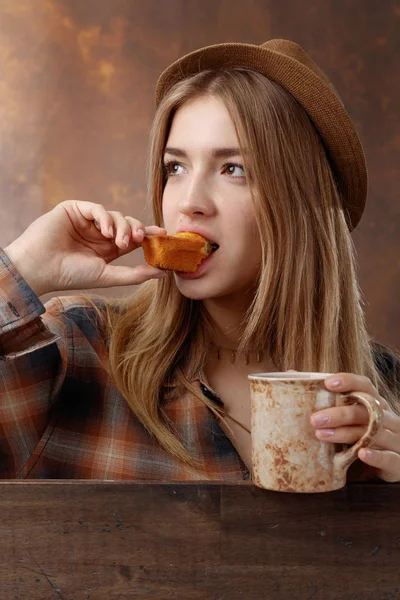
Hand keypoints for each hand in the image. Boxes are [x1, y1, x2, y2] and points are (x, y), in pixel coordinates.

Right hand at [4, 200, 166, 295]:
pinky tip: (105, 231)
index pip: (134, 238)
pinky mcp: (76, 209)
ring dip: (122, 227)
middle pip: (128, 224)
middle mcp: (100, 233)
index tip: (164, 235)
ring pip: (116, 215)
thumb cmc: (71, 275)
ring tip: (118, 242)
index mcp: (108, 248)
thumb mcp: (107, 276)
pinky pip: (98, 208)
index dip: (149, 234)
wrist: (41, 268)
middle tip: (140, 240)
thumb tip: (163, 273)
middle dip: (138, 230)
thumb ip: (135, 274)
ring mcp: (88, 221)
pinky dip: (105, 218)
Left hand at [310, 373, 399, 481]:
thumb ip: (324, 403)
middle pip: (365, 410)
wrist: (389, 465)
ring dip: (347, 433)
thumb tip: (288, 375)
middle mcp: (388, 418)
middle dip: (339, 413)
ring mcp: (396, 440)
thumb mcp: (347, 420)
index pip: (366, 386)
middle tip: (313, 419)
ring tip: (322, 435)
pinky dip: (376, 456)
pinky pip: (390, 458)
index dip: (349, 381)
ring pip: (374, 432)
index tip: (328, 383)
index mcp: (376, 404)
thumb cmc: (361, 438)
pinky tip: (361, 454)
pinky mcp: (398, 462)